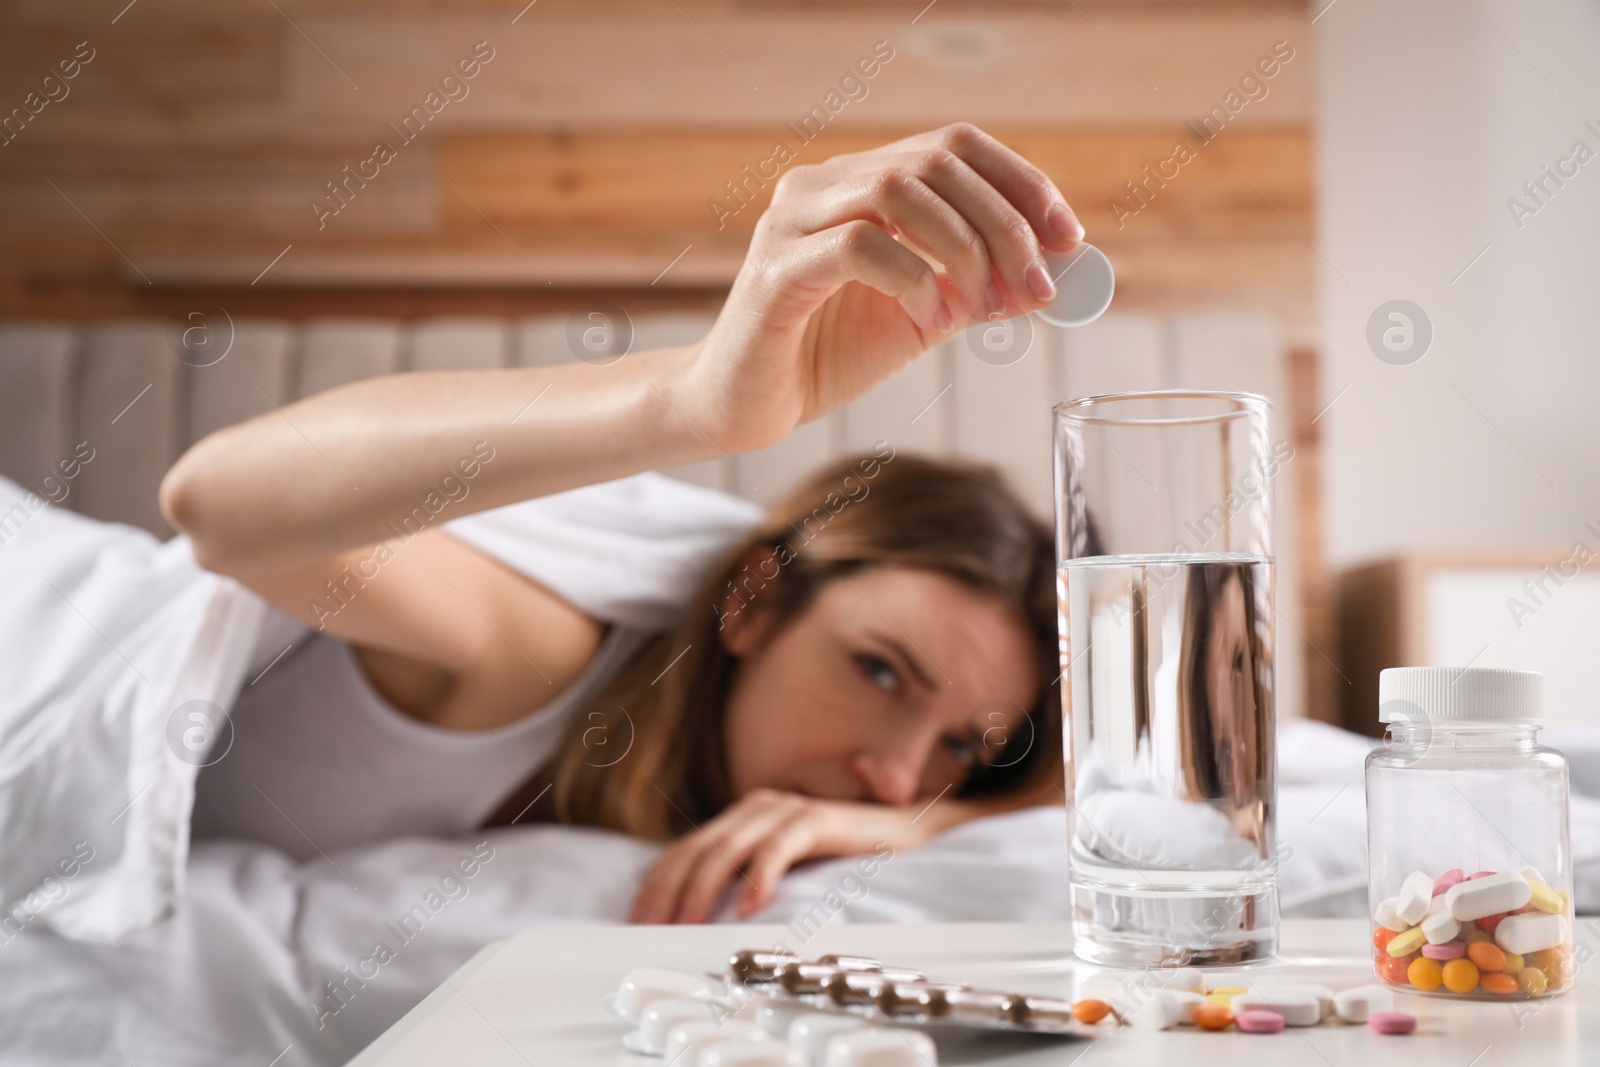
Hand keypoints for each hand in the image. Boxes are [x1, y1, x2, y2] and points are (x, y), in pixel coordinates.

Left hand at [628, 788, 960, 924]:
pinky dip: (760, 876)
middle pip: (697, 849)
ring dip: (702, 888)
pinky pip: (780, 847)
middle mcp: (757, 807)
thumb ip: (741, 876)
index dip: (656, 884)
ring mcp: (786, 810)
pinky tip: (747, 905)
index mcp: (741, 818)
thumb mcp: (779, 867)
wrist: (903, 833)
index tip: (637, 919)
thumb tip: (693, 912)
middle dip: (668, 890)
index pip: (684, 849)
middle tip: (651, 926)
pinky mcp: (817, 820)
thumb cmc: (838, 855)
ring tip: (686, 922)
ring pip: (729, 848)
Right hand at [677, 123, 1084, 453]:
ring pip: (897, 192)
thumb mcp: (922, 315)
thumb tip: (1050, 276)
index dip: (1021, 184)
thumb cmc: (826, 354)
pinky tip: (928, 322)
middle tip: (1036, 288)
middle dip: (1004, 224)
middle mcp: (823, 186)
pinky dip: (913, 281)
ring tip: (978, 311)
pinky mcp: (775, 270)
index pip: (953, 145)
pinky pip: (859, 247)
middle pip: (935, 162)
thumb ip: (976, 290)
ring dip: (961, 250)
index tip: (1070, 238)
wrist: (744, 407)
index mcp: (860, 183)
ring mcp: (792, 222)